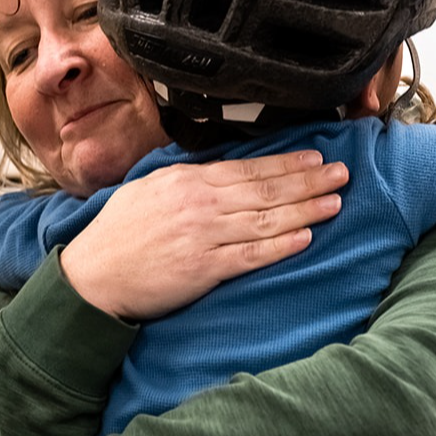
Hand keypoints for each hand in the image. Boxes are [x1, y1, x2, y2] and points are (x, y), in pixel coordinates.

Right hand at [61, 150, 347, 319]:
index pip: (248, 168)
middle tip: (342, 174)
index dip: (287, 163)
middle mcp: (199, 203)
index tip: (316, 159)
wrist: (92, 275)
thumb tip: (220, 172)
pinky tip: (305, 237)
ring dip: (304, 210)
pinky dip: (280, 246)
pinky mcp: (203, 268)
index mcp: (187, 180)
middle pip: (265, 189)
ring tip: (334, 203)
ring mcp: (202, 235)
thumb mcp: (149, 189)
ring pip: (265, 219)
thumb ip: (187, 180)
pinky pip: (250, 255)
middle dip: (308, 181)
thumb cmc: (118, 234)